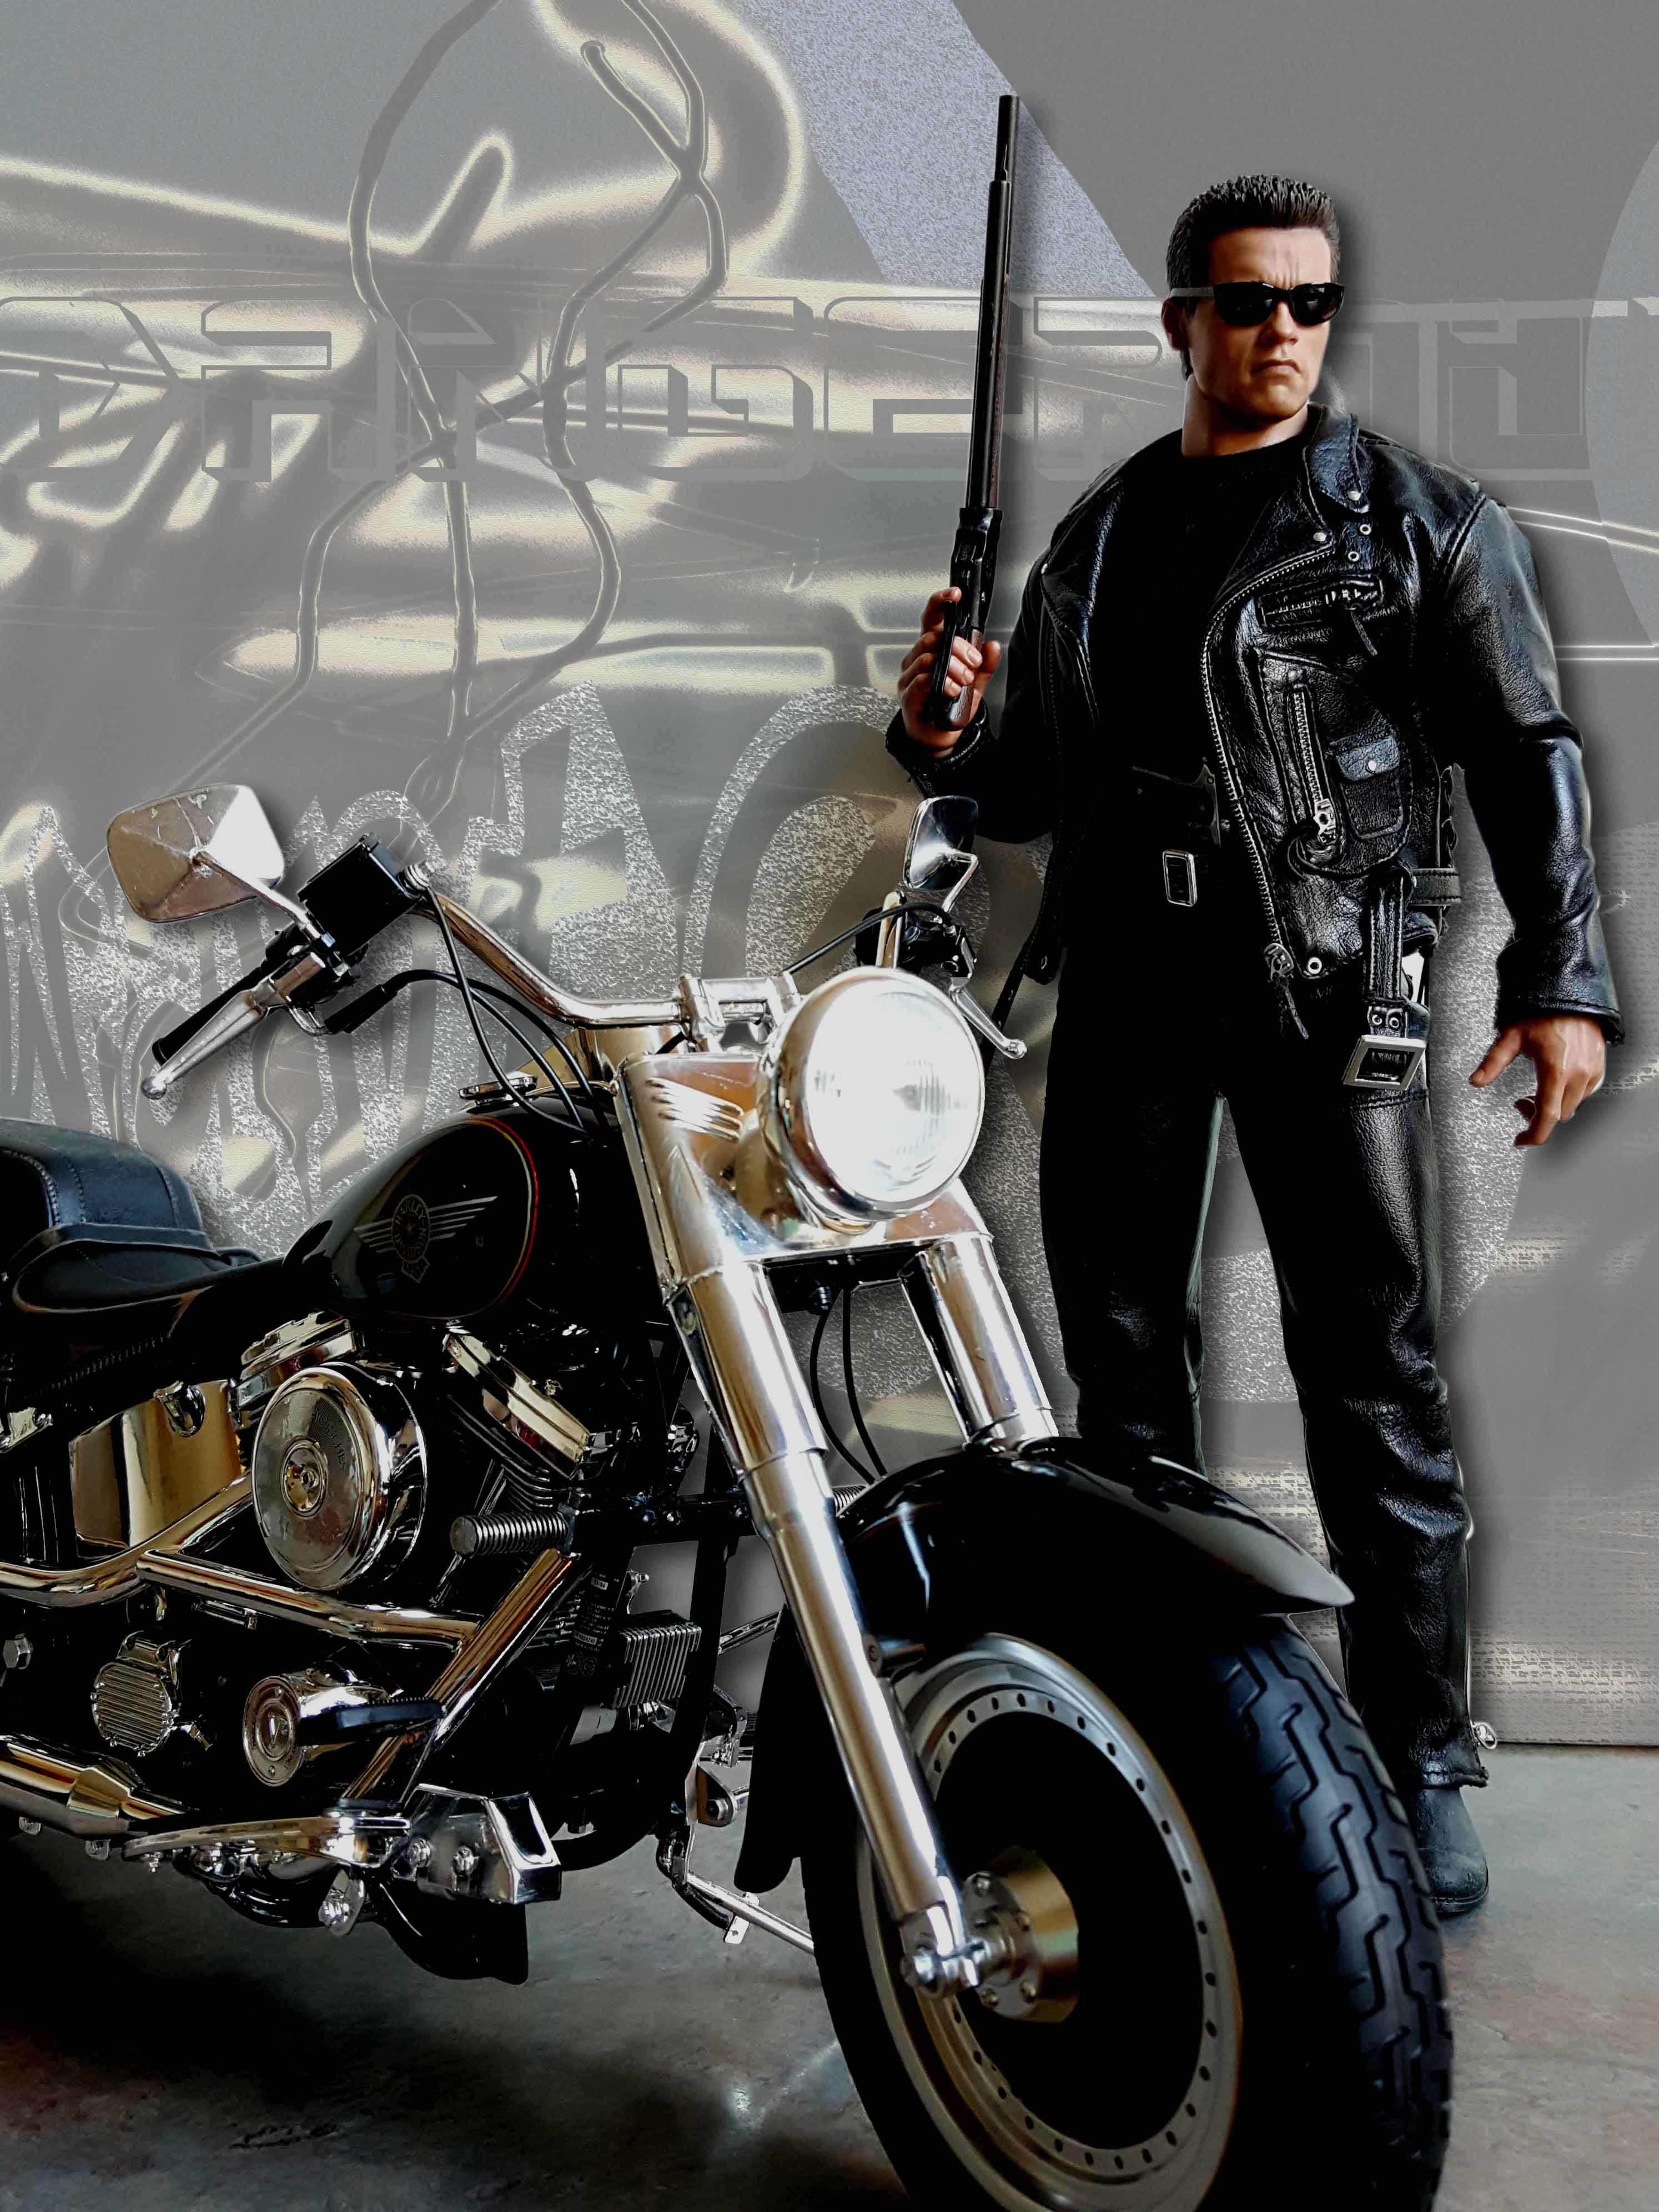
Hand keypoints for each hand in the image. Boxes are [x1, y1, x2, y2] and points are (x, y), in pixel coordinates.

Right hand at [896, 586, 1002, 754]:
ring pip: (927, 658)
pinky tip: (949, 690)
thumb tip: (994, 645)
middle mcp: (917, 659)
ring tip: (963, 683)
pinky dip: (938, 682)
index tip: (955, 594)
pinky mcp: (908, 696)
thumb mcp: (974, 684)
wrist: (938, 736)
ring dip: (951, 669)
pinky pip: (919, 680)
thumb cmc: (949, 707)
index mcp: (932, 650)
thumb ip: (984, 665)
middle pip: (932, 638)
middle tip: (972, 663)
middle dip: (958, 648)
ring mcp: (909, 677)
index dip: (940, 602)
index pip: (931, 619)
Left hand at [1469, 1015, 1606, 1145]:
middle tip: (1522, 1104)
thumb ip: (1493, 1062)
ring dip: (1553, 1106)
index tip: (1521, 1140)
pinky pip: (1584, 1093)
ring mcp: (1592, 1072)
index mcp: (1556, 1070)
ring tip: (1536, 1092)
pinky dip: (1567, 1096)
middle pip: (1558, 1115)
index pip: (1547, 1117)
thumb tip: (1476, 1080)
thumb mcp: (1512, 1037)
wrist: (1572, 996)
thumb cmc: (1543, 1012)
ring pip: (1572, 1106)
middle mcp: (1578, 1074)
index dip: (1533, 1135)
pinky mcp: (1599, 1068)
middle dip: (1537, 1117)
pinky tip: (1554, 1083)